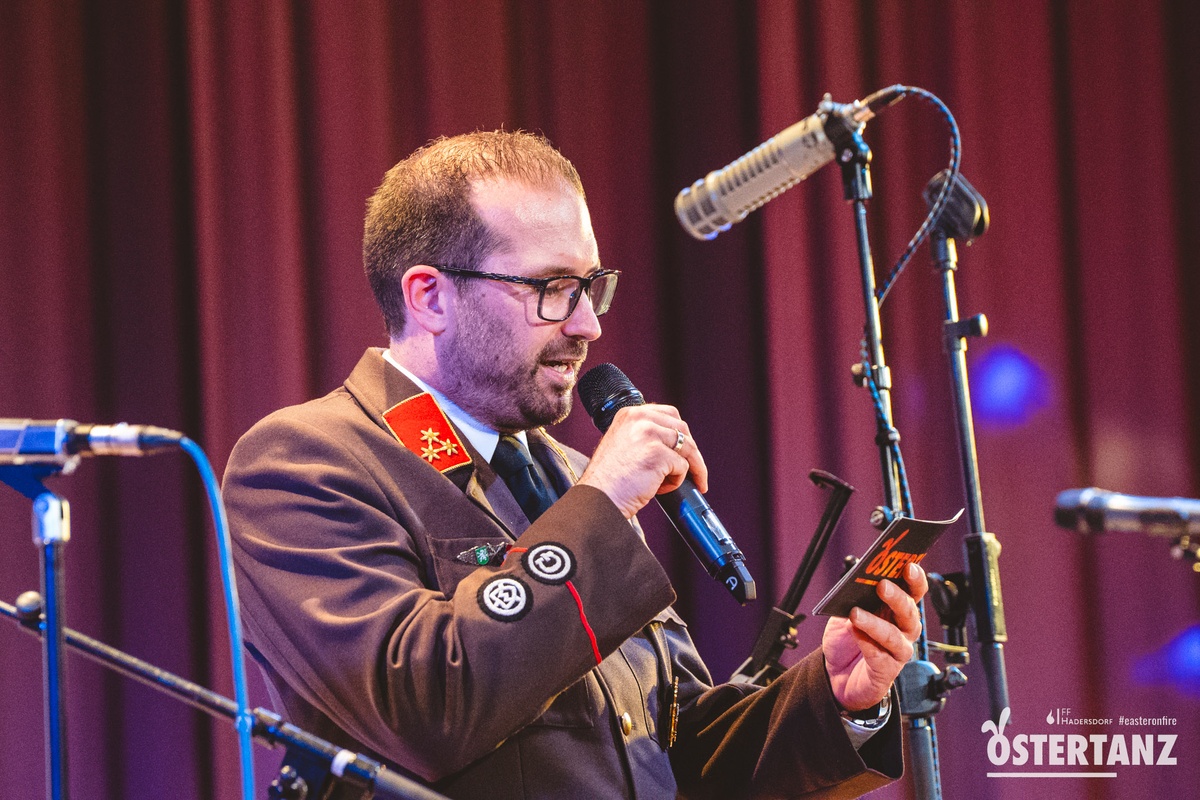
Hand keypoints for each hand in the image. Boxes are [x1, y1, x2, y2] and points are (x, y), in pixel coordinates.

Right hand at [578, 404, 707, 518]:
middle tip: (694, 470)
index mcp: (630, 413)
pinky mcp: (658, 454)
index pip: (669, 414)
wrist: (598, 498)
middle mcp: (639, 418)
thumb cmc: (609, 480)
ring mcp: (649, 434)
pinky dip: (676, 481)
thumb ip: (643, 436)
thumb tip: (674, 442)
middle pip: (682, 428)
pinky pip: (682, 467)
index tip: (686, 450)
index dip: (681, 433)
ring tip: (674, 483)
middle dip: (691, 451)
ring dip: (689, 468)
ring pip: (687, 447)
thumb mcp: (623, 444)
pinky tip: (659, 489)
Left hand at [821, 562, 927, 711]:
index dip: (915, 579)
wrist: (835, 674)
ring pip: (895, 635)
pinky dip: (866, 643)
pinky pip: (880, 656)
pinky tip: (855, 634)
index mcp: (896, 611)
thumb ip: (853, 598)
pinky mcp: (886, 671)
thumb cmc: (846, 641)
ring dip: (876, 622)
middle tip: (882, 586)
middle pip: (909, 611)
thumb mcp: (846, 613)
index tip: (909, 565)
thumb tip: (856, 581)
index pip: (913, 592)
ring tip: (856, 613)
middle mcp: (902, 630)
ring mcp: (896, 651)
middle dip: (897, 597)